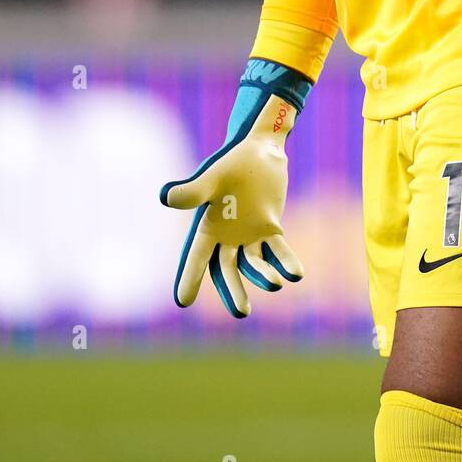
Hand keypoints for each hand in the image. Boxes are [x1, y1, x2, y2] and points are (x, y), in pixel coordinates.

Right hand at [160, 59, 311, 317]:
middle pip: (226, 270)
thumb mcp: (212, 176)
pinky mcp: (270, 229)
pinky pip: (278, 250)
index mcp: (207, 225)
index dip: (189, 277)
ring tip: (275, 284)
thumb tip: (165, 198)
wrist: (260, 149)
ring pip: (253, 264)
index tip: (183, 302)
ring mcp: (248, 235)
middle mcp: (226, 236)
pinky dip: (286, 261)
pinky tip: (296, 274)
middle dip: (234, 291)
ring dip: (263, 275)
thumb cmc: (232, 162)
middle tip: (242, 312)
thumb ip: (192, 191)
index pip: (196, 256)